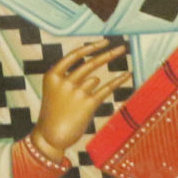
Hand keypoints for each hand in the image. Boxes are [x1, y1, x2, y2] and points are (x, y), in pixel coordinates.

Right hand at [31, 37, 128, 157]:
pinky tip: (127, 74)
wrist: (50, 136)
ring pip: (95, 77)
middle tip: (121, 48)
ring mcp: (76, 93)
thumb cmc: (54, 113)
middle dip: (107, 54)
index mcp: (52, 76)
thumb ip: (72, 83)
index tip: (103, 41)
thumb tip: (95, 76)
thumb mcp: (55, 93)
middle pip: (89, 63)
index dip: (89, 48)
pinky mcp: (87, 104)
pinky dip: (118, 81)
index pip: (73, 56)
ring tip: (101, 77)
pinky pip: (106, 89)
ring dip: (100, 76)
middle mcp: (63, 82)